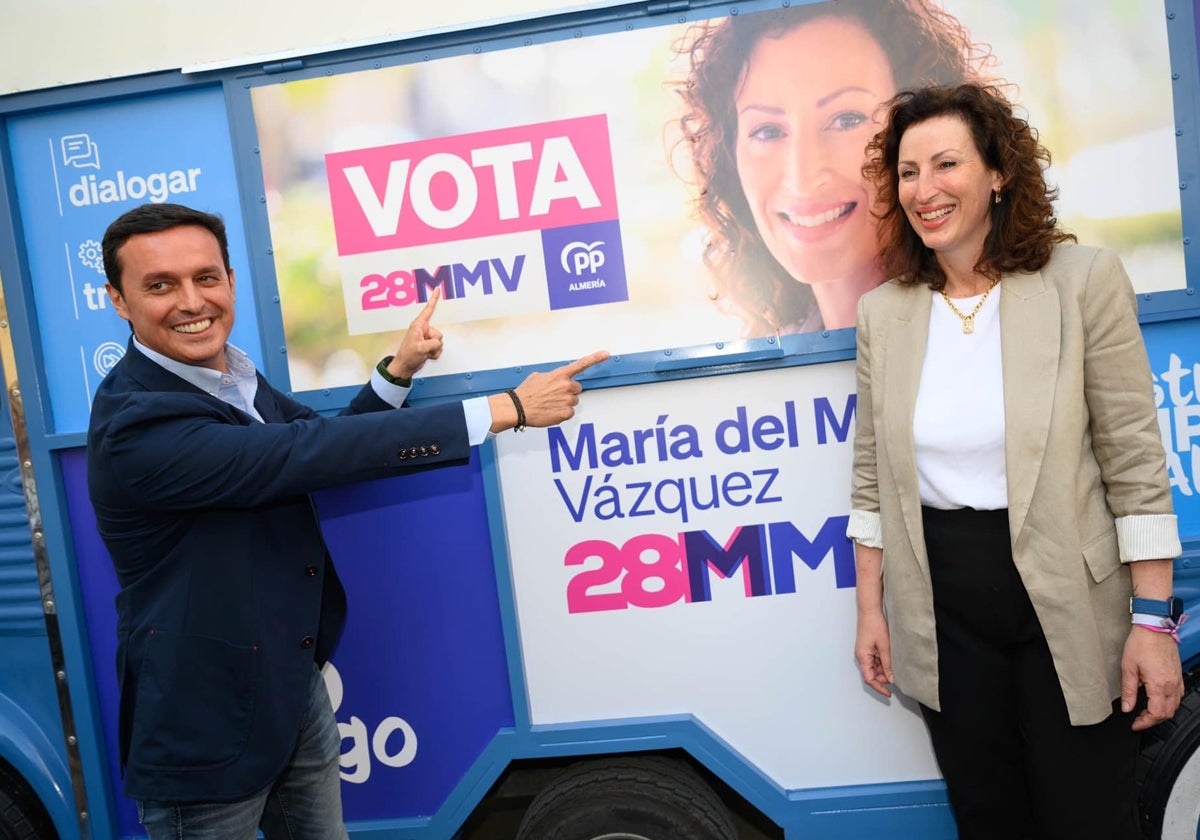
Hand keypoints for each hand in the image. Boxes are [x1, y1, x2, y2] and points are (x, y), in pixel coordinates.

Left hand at [389, 289, 443, 379]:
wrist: (405, 367)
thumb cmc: (408, 355)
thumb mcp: (421, 348)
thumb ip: (433, 343)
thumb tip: (438, 343)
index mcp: (418, 325)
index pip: (428, 310)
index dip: (434, 299)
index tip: (437, 289)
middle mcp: (423, 330)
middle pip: (439, 333)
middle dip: (434, 343)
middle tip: (423, 348)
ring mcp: (426, 338)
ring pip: (440, 342)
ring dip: (434, 350)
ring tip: (423, 353)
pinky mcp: (428, 346)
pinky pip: (439, 348)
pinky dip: (434, 353)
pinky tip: (426, 355)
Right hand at [488, 350, 609, 431]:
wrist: (518, 408)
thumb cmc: (526, 393)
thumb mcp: (538, 377)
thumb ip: (552, 376)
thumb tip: (555, 380)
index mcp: (560, 375)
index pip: (581, 364)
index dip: (595, 358)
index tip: (606, 354)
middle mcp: (566, 386)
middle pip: (577, 389)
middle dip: (568, 392)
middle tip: (554, 395)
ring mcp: (567, 400)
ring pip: (573, 401)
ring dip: (564, 403)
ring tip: (550, 404)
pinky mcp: (566, 413)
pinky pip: (570, 413)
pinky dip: (562, 413)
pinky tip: (551, 411)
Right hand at [855, 609, 892, 697]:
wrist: (870, 611)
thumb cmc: (874, 625)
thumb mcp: (884, 646)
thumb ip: (888, 664)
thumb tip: (891, 678)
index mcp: (863, 657)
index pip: (869, 679)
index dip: (879, 688)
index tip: (888, 693)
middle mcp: (861, 656)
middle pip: (872, 674)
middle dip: (883, 677)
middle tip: (896, 674)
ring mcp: (864, 652)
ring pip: (874, 668)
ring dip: (884, 669)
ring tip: (894, 662)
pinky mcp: (867, 648)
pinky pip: (875, 660)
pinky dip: (882, 662)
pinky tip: (890, 656)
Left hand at [1121, 625, 1182, 730]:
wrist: (1155, 628)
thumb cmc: (1141, 643)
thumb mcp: (1128, 667)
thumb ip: (1128, 690)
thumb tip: (1126, 707)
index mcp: (1159, 684)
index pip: (1156, 713)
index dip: (1145, 722)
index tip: (1135, 724)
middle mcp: (1172, 685)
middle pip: (1167, 713)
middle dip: (1153, 720)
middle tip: (1138, 719)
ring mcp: (1177, 680)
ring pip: (1174, 706)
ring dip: (1161, 712)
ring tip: (1146, 711)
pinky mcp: (1178, 675)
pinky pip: (1178, 696)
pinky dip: (1169, 703)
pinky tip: (1157, 700)